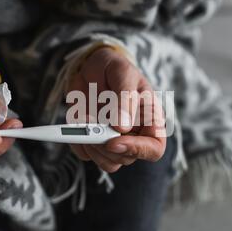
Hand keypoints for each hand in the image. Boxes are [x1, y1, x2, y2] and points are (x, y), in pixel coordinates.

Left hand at [67, 47, 165, 172]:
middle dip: (105, 145)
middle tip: (90, 124)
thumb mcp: (122, 72)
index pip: (154, 148)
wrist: (91, 68)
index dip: (137, 150)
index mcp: (150, 119)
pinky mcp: (95, 142)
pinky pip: (86, 154)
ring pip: (108, 162)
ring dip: (92, 147)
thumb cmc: (114, 68)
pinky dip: (77, 142)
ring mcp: (115, 140)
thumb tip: (122, 128)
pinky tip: (77, 122)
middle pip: (126, 158)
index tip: (113, 141)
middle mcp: (135, 135)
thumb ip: (125, 97)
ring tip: (83, 121)